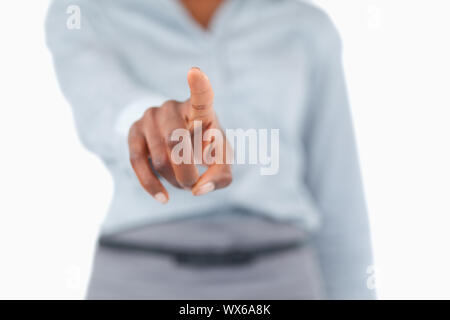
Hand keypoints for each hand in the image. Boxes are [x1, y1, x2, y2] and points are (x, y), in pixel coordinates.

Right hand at [128, 67, 231, 202]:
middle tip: (194, 184)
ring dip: (174, 181)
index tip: (195, 72)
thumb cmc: (206, 147)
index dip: (199, 86)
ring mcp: (150, 116)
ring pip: (160, 158)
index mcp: (200, 109)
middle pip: (177, 143)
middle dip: (187, 173)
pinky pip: (138, 162)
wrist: (177, 140)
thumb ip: (221, 176)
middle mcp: (173, 107)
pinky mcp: (133, 131)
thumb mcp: (221, 159)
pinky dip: (151, 185)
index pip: (201, 95)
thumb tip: (199, 190)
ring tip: (183, 184)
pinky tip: (163, 197)